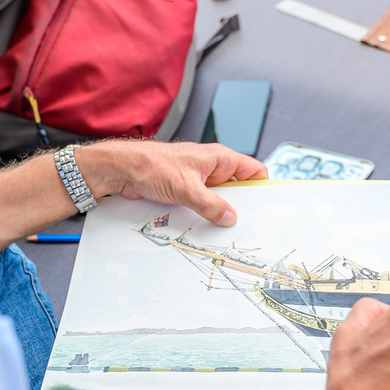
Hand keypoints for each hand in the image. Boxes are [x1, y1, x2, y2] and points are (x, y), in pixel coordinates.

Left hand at [76, 139, 267, 226]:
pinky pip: (203, 206)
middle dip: (241, 206)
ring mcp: (199, 181)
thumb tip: (230, 217)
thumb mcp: (186, 188)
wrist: (122, 169)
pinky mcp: (186, 191)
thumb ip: (211, 204)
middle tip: (246, 225)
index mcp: (219, 159)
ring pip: (219, 200)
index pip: (253, 171)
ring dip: (220, 213)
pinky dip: (205, 216)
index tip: (268, 206)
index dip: (263, 187)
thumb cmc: (151, 165)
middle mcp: (212, 168)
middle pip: (238, 189)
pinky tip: (206, 228)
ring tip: (225, 230)